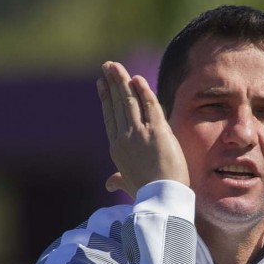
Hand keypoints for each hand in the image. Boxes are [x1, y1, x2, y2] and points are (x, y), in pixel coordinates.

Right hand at [97, 61, 188, 196]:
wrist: (160, 197)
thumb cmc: (146, 193)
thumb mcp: (128, 184)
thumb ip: (118, 180)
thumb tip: (109, 184)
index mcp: (117, 149)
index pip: (110, 117)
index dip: (106, 99)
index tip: (102, 84)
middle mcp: (125, 138)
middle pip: (117, 104)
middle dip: (112, 83)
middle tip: (108, 66)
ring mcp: (140, 134)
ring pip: (129, 101)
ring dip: (122, 81)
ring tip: (116, 66)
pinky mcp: (158, 132)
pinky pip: (150, 106)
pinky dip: (143, 91)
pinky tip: (137, 79)